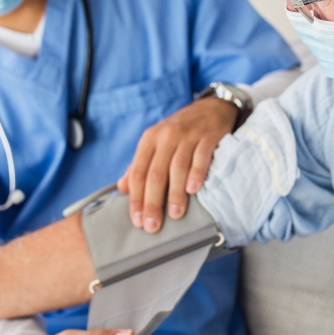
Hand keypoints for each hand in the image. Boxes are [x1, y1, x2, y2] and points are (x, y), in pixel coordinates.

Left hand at [118, 96, 236, 232]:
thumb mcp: (156, 143)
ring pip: (178, 167)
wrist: (211, 108)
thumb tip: (122, 188)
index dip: (136, 198)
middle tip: (153, 226)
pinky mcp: (208, 137)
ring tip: (175, 215)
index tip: (137, 221)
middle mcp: (167, 136)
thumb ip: (139, 165)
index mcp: (149, 140)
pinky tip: (193, 190)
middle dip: (153, 202)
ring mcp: (188, 136)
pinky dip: (197, 173)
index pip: (138, 172)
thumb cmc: (180, 132)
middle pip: (156, 173)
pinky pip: (201, 157)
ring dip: (175, 193)